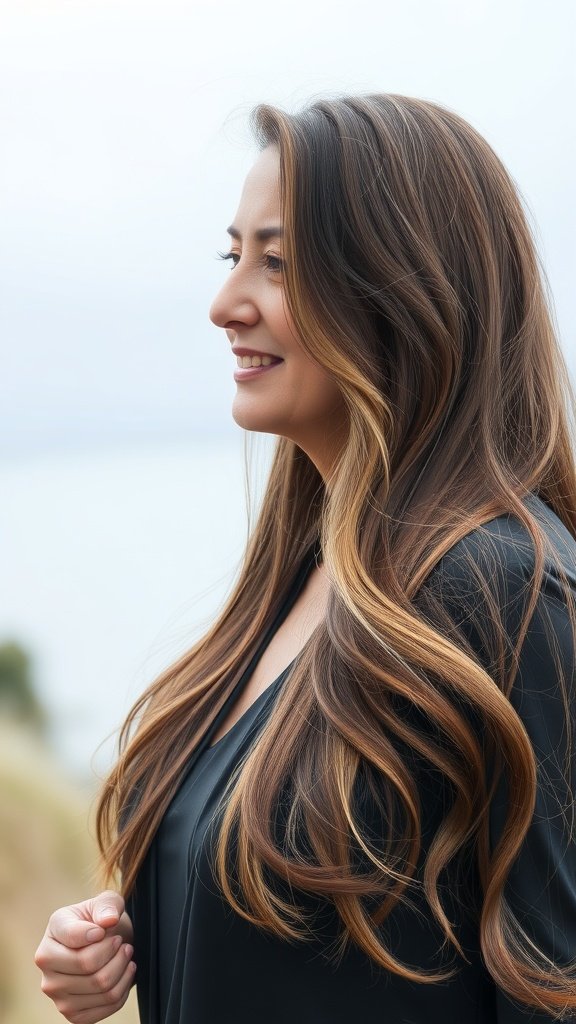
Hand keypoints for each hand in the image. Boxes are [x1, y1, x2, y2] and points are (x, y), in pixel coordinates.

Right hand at [34, 890, 135, 1023]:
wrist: (103, 944)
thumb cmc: (101, 921)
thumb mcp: (107, 902)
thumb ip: (108, 905)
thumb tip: (108, 920)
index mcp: (53, 930)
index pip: (75, 937)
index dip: (101, 934)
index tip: (110, 927)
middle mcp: (46, 962)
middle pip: (88, 965)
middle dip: (116, 952)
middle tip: (123, 944)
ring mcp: (56, 991)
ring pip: (101, 986)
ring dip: (122, 969)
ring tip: (125, 956)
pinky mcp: (71, 1013)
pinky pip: (106, 1005)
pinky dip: (123, 989)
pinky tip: (122, 974)